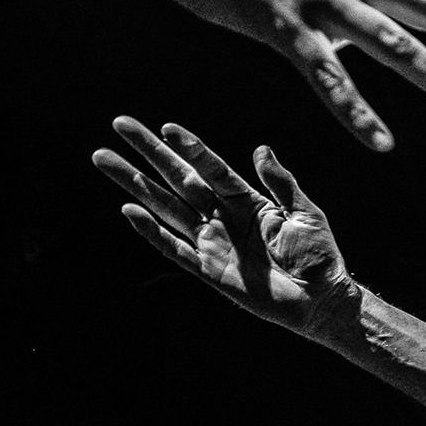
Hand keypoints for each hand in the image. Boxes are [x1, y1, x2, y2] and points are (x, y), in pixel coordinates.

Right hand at [96, 119, 353, 340]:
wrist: (321, 300)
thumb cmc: (319, 256)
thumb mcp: (305, 213)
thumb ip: (280, 182)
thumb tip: (260, 148)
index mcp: (246, 200)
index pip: (211, 167)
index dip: (189, 147)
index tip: (166, 128)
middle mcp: (223, 216)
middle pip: (178, 178)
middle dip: (148, 153)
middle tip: (119, 125)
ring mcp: (212, 242)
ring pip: (165, 206)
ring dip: (134, 184)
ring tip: (104, 158)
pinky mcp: (208, 269)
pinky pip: (174, 248)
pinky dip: (151, 231)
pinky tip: (129, 210)